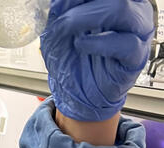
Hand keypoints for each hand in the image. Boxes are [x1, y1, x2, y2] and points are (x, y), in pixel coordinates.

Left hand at [40, 0, 154, 121]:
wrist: (76, 90)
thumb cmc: (72, 57)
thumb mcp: (58, 28)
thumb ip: (62, 10)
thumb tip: (60, 0)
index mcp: (114, 1)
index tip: (59, 5)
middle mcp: (131, 10)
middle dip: (81, 3)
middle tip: (62, 17)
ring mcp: (137, 32)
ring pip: (122, 9)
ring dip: (87, 16)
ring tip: (67, 28)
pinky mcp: (136, 56)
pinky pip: (126, 43)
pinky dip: (99, 43)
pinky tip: (81, 45)